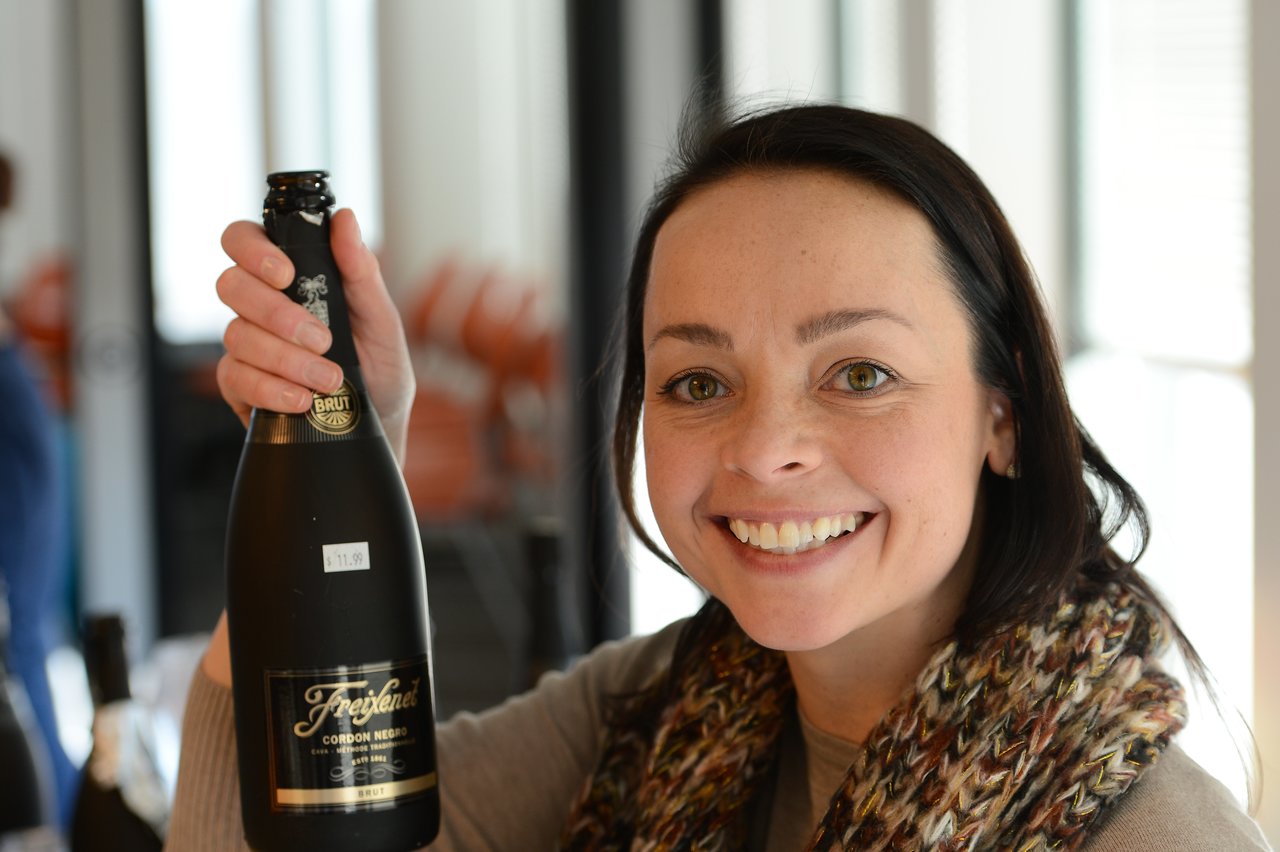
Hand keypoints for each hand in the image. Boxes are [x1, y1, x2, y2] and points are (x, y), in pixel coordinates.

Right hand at [215, 209, 415, 462]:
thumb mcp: (382, 320)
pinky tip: (302, 399)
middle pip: (231, 285)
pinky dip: (272, 389)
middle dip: (276, 313)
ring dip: (286, 359)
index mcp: (292, 279)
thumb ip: (361, 271)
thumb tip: (345, 220)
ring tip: (329, 379)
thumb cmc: (380, 369)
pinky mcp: (241, 386)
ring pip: (237, 335)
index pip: (244, 240)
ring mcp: (247, 346)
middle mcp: (261, 307)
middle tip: (322, 340)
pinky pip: (236, 378)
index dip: (253, 249)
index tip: (286, 274)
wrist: (378, 427)